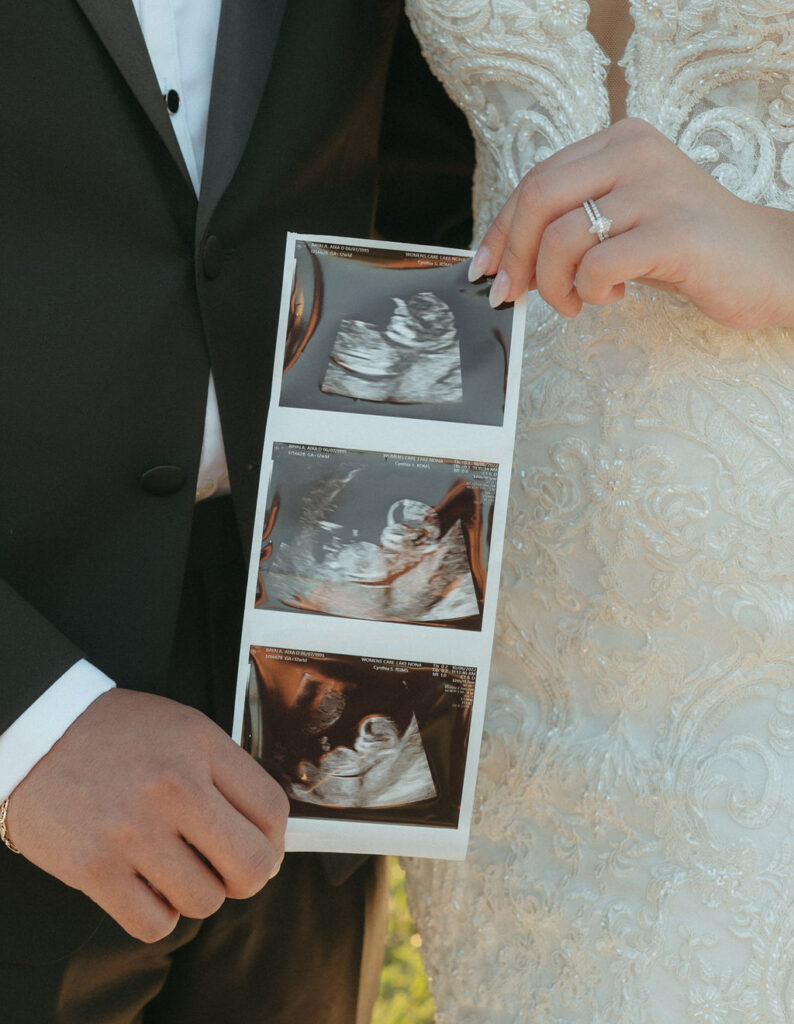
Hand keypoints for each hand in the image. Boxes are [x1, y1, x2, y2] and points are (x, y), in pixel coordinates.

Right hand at [6, 689, 288, 942]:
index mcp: (201, 746)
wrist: (35, 733)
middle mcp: (174, 787)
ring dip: (196, 893)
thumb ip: (226, 773)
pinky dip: (157, 914)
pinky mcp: (95, 869)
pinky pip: (155, 924)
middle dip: (247, 877)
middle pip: (252, 865)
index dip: (275, 840)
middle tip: (226, 869)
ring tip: (174, 867)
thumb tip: (266, 839)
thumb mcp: (182, 728)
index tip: (263, 847)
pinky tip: (146, 886)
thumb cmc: (114, 733)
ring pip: (205, 901)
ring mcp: (133, 831)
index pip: (272, 810)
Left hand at [470, 118, 793, 329]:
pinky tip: (611, 296)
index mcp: (619, 141)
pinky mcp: (673, 233)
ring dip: (553, 285)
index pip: (535, 179)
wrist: (766, 263)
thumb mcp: (623, 221)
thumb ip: (571, 224)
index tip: (485, 268)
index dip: (501, 229)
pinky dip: (589, 292)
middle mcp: (635, 153)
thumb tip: (504, 261)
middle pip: (537, 197)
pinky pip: (596, 266)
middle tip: (513, 294)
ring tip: (575, 302)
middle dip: (515, 256)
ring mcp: (656, 189)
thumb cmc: (686, 248)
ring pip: (561, 237)